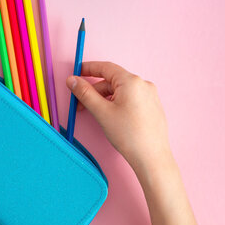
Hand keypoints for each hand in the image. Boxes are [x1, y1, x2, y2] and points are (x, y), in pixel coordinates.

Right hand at [67, 61, 172, 179]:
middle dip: (94, 90)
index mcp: (131, 81)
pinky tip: (111, 117)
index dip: (88, 68)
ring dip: (104, 98)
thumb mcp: (101, 112)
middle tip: (80, 103)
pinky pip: (130, 98)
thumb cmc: (129, 135)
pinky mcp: (152, 106)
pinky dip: (116, 103)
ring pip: (120, 91)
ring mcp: (150, 95)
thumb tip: (72, 80)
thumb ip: (84, 93)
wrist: (151, 157)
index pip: (105, 67)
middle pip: (112, 81)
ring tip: (95, 114)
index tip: (76, 72)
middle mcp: (143, 84)